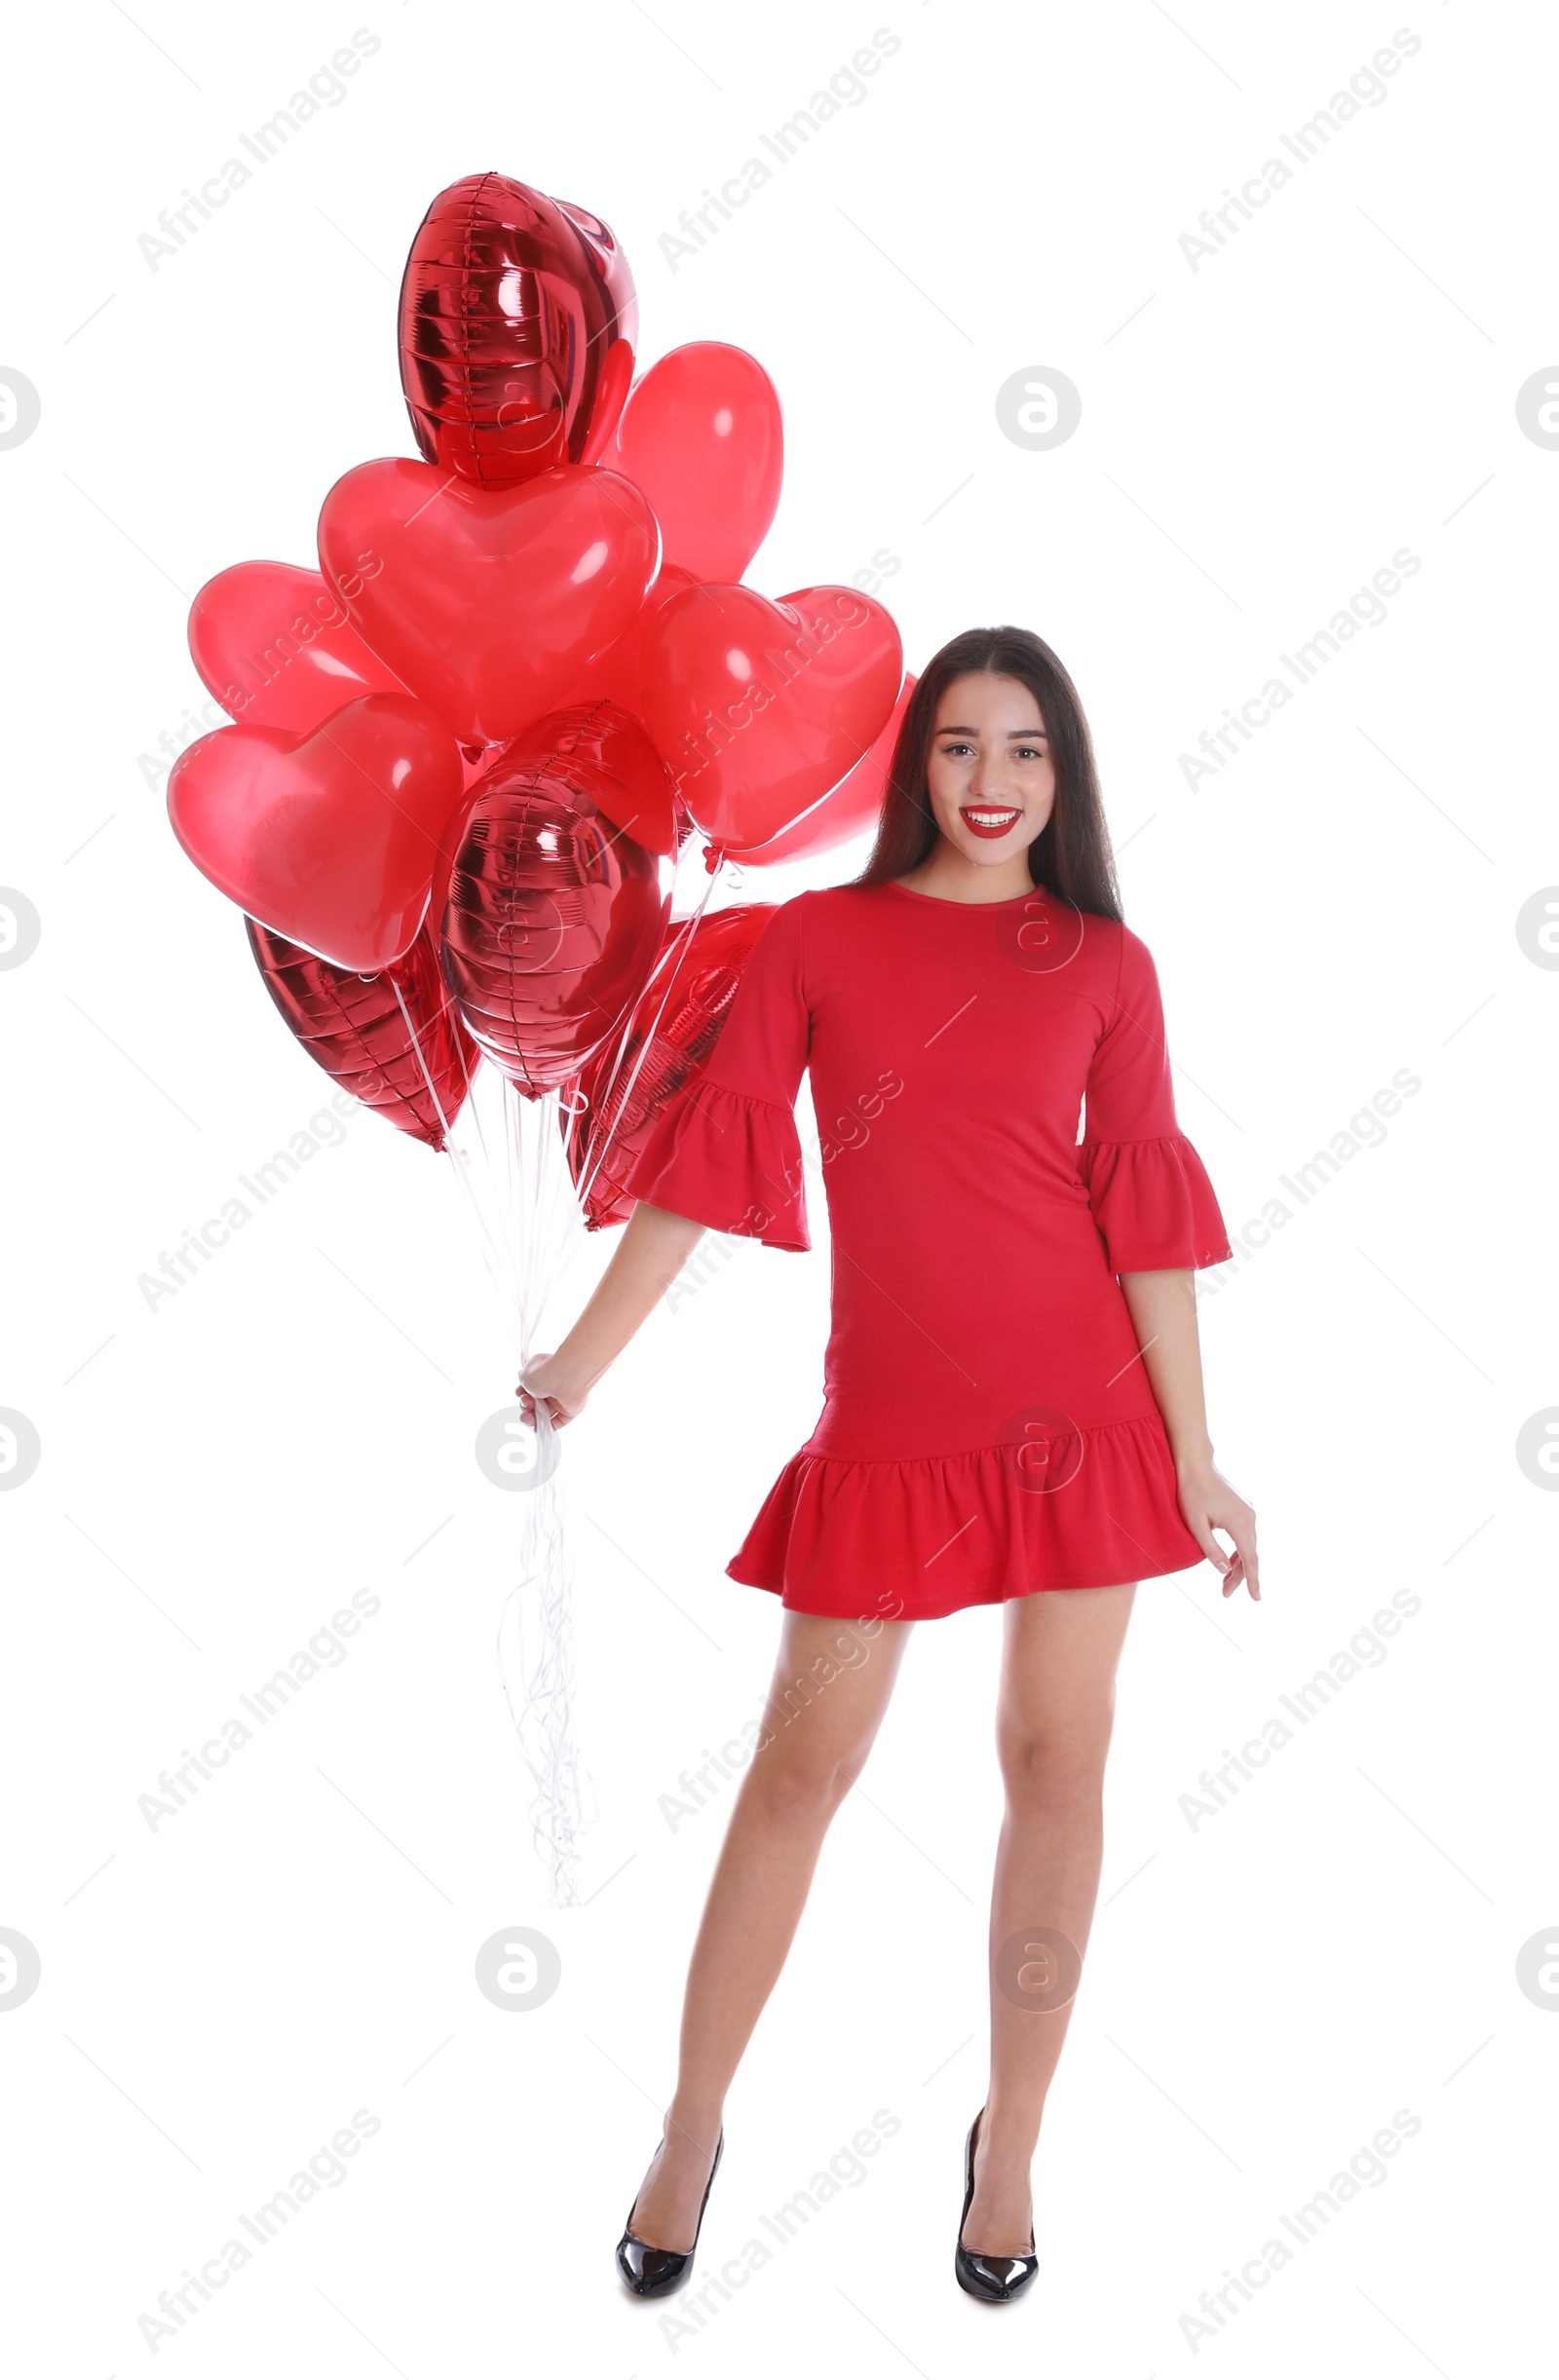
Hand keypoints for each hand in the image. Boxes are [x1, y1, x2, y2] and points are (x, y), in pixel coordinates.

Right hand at [516, 1350, 588, 1430]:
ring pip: (545, 1413)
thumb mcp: (525, 1375)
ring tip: (527, 1417)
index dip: (522, 1392)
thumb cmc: (545, 1370)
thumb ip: (523, 1384)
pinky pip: (559, 1420)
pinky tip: (538, 1428)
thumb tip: (525, 1389)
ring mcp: (561, 1397)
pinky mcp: (570, 1409)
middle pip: (536, 1401)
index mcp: (542, 1372)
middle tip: (526, 1404)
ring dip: (533, 1418)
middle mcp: (552, 1385)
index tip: (519, 1393)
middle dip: (525, 1406)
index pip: (530, 1387)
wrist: (566, 1373)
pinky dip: (548, 1426)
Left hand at [1177, 1459, 1258, 1600]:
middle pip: (1250, 1555)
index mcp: (1240, 1522)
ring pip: (1248, 1546)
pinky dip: (1238, 1551)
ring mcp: (1249, 1512)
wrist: (1196, 1465)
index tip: (1256, 1598)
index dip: (1252, 1580)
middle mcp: (1250, 1517)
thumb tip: (1223, 1571)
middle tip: (1225, 1594)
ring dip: (1238, 1565)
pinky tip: (1229, 1562)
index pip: (1250, 1559)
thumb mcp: (1196, 1525)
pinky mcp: (1243, 1509)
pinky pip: (1245, 1536)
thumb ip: (1210, 1549)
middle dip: (1240, 1577)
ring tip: (1225, 1583)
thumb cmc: (1192, 1493)